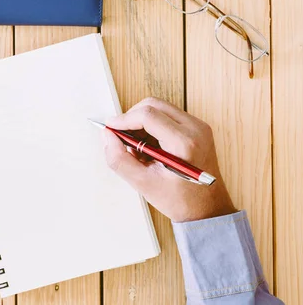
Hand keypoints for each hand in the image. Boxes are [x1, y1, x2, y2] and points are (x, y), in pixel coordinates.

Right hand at [103, 97, 236, 221]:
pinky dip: (151, 126)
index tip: (109, 128)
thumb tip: (107, 136)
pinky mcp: (196, 128)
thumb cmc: (181, 200)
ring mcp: (198, 126)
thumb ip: (119, 159)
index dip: (123, 119)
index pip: (147, 115)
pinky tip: (149, 148)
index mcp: (185, 143)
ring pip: (159, 108)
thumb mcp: (143, 184)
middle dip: (131, 118)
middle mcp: (195, 129)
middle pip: (153, 105)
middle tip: (121, 139)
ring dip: (141, 122)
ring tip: (137, 148)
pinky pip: (167, 115)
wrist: (207, 209)